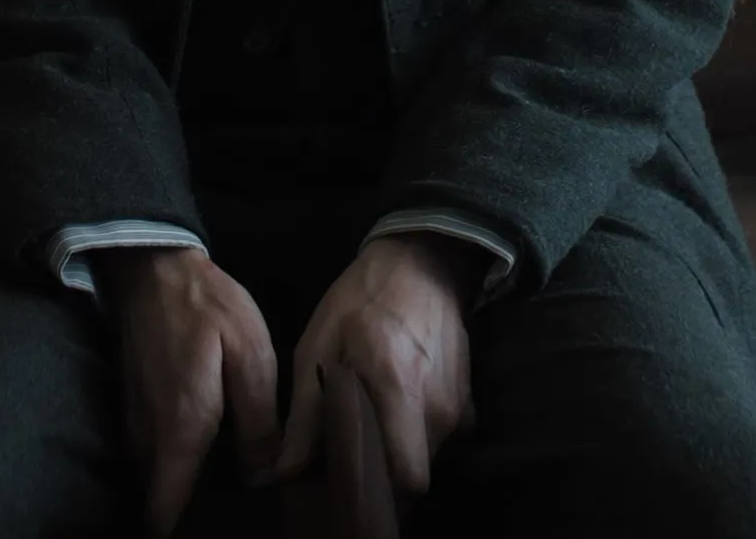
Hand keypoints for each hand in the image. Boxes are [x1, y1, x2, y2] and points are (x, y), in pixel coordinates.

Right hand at [102, 247, 280, 535]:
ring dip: (187, 489)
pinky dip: (177, 465)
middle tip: (242, 505)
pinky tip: (213, 451)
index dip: (191, 531)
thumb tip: (265, 476)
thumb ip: (259, 422)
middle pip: (163, 503)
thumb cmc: (206, 306)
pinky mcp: (134, 412)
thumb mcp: (251, 354)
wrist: (153, 268)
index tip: (226, 528)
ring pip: (158, 481)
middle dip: (195, 513)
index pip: (165, 513)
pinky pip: (154, 457)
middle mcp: (148, 439)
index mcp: (181, 430)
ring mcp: (135, 425)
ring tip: (232, 483)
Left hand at [273, 234, 476, 497]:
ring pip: (426, 458)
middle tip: (351, 460)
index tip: (348, 486)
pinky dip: (416, 435)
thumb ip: (306, 415)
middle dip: (385, 477)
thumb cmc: (361, 301)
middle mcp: (436, 406)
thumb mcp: (317, 347)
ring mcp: (458, 405)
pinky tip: (395, 411)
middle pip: (414, 475)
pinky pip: (440, 438)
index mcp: (398, 389)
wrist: (421, 263)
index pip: (406, 477)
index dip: (378, 491)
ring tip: (369, 428)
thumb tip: (287, 473)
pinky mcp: (468, 401)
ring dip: (398, 452)